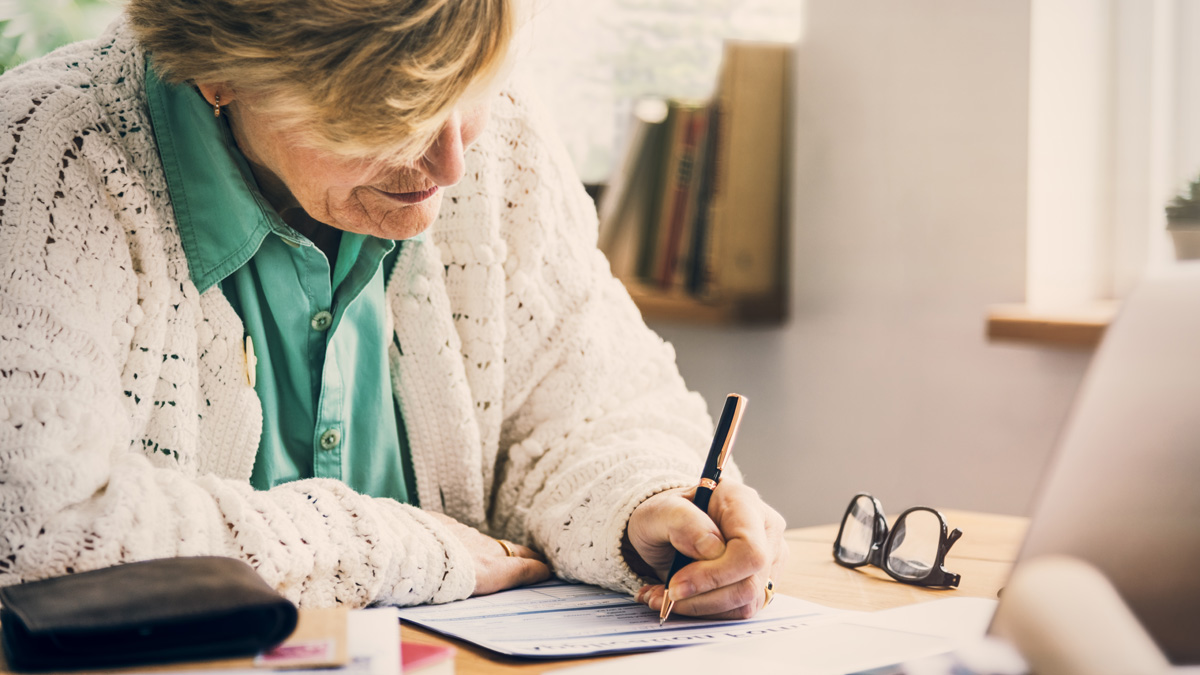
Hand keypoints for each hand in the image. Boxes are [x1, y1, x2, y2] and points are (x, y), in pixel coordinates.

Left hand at [427, 512, 551, 595]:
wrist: (399, 551)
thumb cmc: (427, 582)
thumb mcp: (460, 594)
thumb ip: (482, 581)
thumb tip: (490, 576)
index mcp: (488, 568)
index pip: (520, 567)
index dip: (535, 569)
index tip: (546, 569)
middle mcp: (479, 546)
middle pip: (508, 549)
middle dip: (523, 554)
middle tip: (535, 558)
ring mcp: (460, 531)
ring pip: (480, 540)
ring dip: (486, 548)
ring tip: (486, 555)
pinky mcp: (440, 521)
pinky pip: (455, 531)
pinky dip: (459, 540)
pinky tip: (448, 545)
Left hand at [625, 481, 787, 619]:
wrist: (665, 528)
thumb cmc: (664, 515)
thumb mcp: (659, 511)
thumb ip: (682, 522)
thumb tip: (712, 548)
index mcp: (743, 501)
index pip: (749, 550)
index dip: (714, 576)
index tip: (676, 584)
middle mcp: (765, 528)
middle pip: (750, 582)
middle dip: (703, 596)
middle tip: (667, 594)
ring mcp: (769, 556)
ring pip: (747, 602)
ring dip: (701, 607)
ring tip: (667, 596)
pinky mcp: (762, 581)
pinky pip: (740, 609)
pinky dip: (706, 610)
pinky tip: (683, 598)